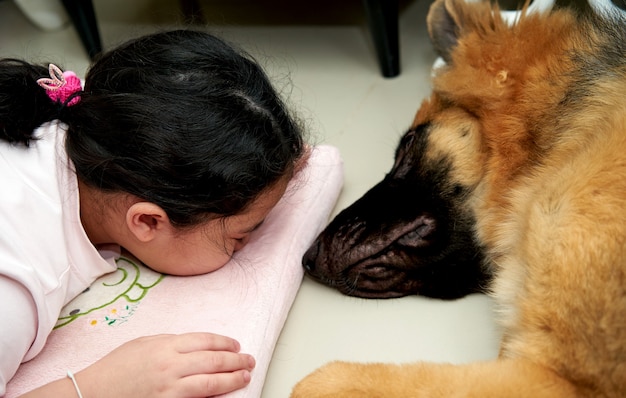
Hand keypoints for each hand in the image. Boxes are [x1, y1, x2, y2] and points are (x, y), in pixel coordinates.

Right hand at [76, 333, 254, 397]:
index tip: (236, 346)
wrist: (93, 392)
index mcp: (165, 346)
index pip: (205, 341)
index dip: (224, 343)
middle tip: (249, 360)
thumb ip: (170, 342)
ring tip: (245, 376)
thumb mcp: (143, 344)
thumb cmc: (115, 367)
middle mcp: (170, 365)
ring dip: (232, 379)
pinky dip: (213, 396)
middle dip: (235, 360)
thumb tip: (195, 345)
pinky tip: (224, 394)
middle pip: (213, 360)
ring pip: (210, 382)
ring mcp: (169, 388)